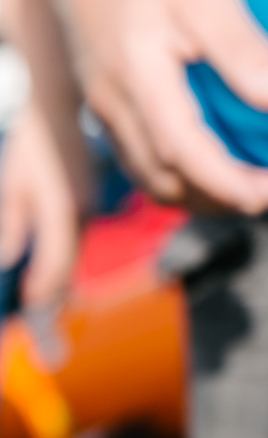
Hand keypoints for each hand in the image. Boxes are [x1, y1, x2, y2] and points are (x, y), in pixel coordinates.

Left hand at [0, 99, 92, 305]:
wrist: (59, 107)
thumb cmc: (31, 142)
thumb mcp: (13, 183)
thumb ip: (12, 224)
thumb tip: (9, 259)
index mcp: (63, 209)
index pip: (55, 266)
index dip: (43, 296)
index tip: (32, 316)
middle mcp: (82, 213)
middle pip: (67, 267)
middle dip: (52, 298)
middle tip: (41, 330)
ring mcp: (88, 207)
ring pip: (72, 256)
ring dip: (57, 282)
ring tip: (42, 310)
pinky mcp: (86, 203)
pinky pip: (75, 241)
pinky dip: (62, 262)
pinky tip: (49, 273)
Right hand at [67, 0, 267, 212]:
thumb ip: (243, 48)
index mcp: (139, 75)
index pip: (181, 149)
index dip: (226, 182)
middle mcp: (115, 106)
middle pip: (166, 179)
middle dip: (223, 199)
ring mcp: (107, 117)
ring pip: (152, 181)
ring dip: (204, 198)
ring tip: (254, 191)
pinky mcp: (111, 120)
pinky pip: (144, 169)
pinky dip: (184, 183)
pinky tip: (219, 175)